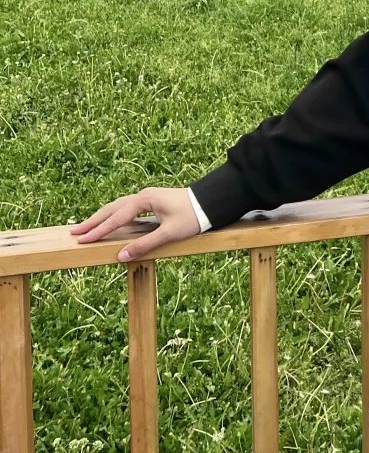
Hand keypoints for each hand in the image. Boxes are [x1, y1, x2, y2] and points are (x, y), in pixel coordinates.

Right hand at [70, 187, 200, 262]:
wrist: (210, 202)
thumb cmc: (192, 217)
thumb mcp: (169, 233)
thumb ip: (144, 245)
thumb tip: (120, 256)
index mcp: (145, 200)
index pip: (116, 218)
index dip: (99, 230)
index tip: (82, 240)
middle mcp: (143, 196)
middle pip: (112, 209)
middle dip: (93, 222)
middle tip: (74, 233)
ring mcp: (146, 197)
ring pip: (118, 207)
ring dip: (102, 218)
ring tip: (86, 228)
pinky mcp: (150, 201)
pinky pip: (125, 208)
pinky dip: (113, 216)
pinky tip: (108, 222)